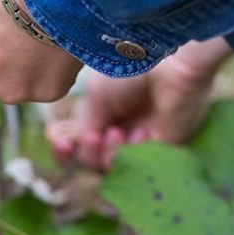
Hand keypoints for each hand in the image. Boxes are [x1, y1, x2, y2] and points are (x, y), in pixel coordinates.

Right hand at [45, 38, 232, 170]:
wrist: (171, 66)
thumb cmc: (131, 71)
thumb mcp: (95, 96)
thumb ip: (83, 126)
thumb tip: (77, 145)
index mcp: (100, 114)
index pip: (76, 143)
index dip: (63, 151)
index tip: (62, 143)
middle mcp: (118, 129)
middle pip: (91, 161)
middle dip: (86, 153)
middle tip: (93, 137)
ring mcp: (140, 141)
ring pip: (112, 168)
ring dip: (108, 153)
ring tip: (116, 132)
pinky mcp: (163, 149)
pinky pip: (139, 166)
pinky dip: (134, 152)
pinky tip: (142, 132)